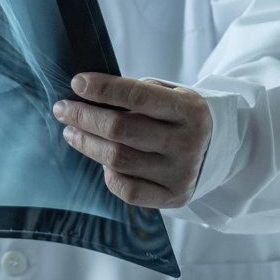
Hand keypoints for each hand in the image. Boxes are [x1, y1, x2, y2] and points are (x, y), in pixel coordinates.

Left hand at [53, 73, 211, 208]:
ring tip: (71, 132)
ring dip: (87, 143)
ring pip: (118, 160)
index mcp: (189, 110)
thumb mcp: (169, 95)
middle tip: (62, 109)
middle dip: (84, 116)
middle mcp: (187, 143)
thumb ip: (136, 95)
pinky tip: (100, 160)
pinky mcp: (173, 197)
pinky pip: (128, 190)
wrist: (216, 149)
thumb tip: (86, 96)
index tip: (77, 82)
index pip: (138, 96)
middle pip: (120, 129)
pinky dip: (108, 174)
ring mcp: (181, 173)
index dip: (103, 88)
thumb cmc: (178, 116)